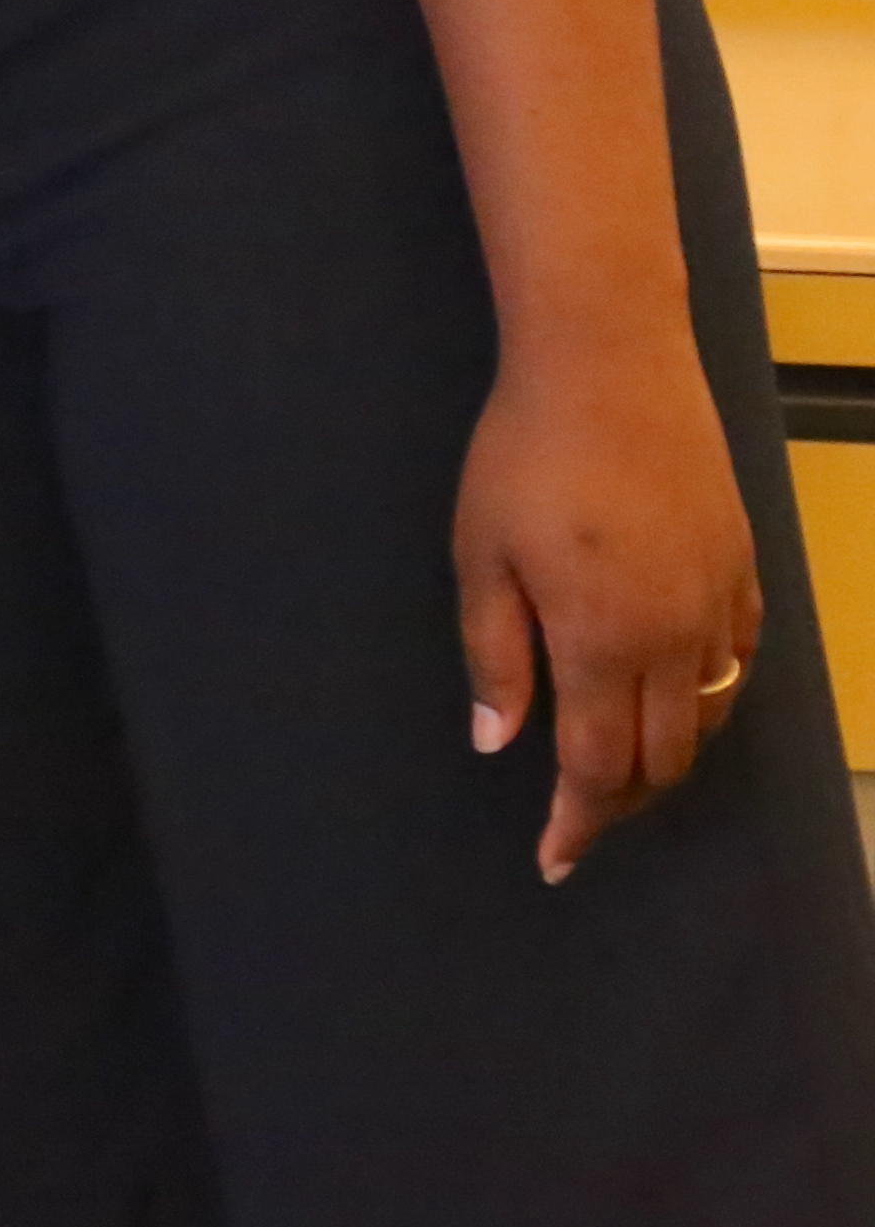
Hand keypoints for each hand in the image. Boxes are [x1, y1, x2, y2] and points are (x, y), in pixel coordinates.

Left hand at [458, 333, 760, 881]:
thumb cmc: (524, 456)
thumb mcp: (482, 556)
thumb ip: (495, 657)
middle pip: (664, 758)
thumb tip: (499, 745)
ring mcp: (720, 605)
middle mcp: (676, 639)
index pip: (599, 768)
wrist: (611, 367)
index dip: (579, 822)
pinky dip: (709, 699)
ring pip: (709, 718)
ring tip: (622, 768)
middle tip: (580, 819)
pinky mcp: (744, 570)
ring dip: (668, 755)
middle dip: (622, 801)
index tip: (554, 860)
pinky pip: (737, 663)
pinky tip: (676, 697)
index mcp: (604, 642)